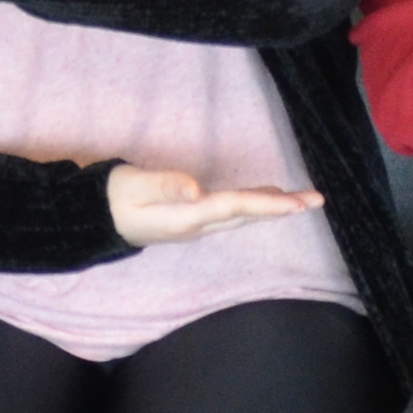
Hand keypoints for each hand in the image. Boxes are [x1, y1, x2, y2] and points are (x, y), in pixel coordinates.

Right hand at [109, 162, 322, 244]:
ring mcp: (196, 227)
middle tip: (317, 200)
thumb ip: (166, 186)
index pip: (236, 207)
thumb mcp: (135, 186)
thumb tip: (197, 191)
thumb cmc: (113, 198)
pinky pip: (231, 215)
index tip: (299, 203)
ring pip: (242, 217)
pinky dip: (253, 206)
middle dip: (282, 208)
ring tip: (301, 199)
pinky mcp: (191, 221)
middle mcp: (198, 226)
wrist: (94, 220)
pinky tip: (265, 198)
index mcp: (187, 217)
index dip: (268, 204)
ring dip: (271, 208)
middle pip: (247, 215)